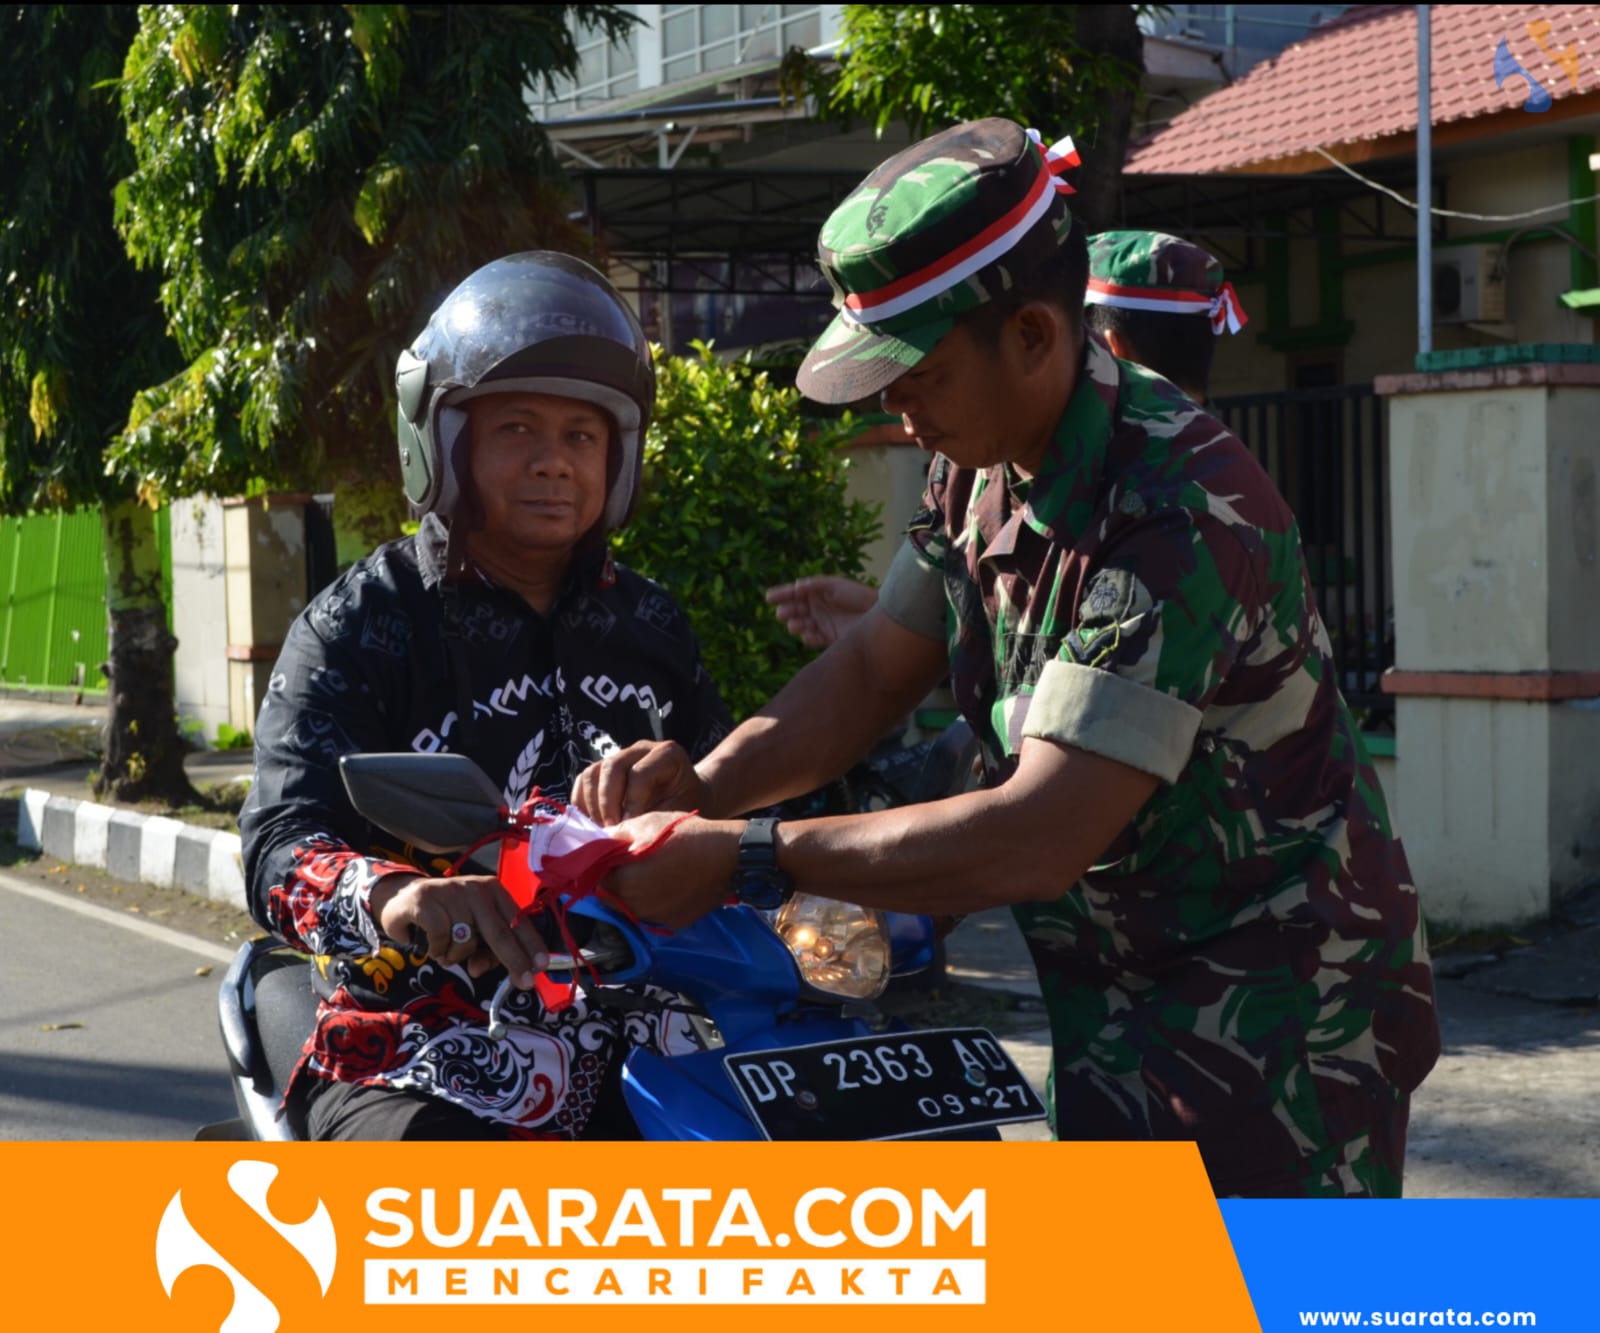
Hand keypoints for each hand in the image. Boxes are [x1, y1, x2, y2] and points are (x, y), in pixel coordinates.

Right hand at [369, 874, 548, 988]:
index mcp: (494, 892)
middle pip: (499, 932)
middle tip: (525, 983)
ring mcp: (451, 892)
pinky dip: (437, 949)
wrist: (403, 897)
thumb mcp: (472, 930)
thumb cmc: (447, 916)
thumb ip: (485, 949)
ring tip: (445, 949)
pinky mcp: (426, 900)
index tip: (542, 965)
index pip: (517, 921)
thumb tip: (481, 968)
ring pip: (466, 941)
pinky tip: (432, 944)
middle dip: (514, 961)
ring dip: (456, 956)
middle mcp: (476, 889)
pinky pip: (440, 938)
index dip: (531, 944)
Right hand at [571, 739, 712, 824]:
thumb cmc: (687, 807)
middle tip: (610, 831)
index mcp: (668, 753)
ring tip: (601, 830)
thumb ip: (653, 819)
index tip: (630, 827)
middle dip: (607, 803)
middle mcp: (642, 749)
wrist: (688, 799)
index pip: (640, 773)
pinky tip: (591, 824)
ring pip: (593, 773)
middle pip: (612, 767)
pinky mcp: (605, 768)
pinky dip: (582, 803)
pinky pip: (584, 780)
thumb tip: (620, 835)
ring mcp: (621, 756)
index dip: (632, 803)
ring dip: (592, 804)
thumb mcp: (680, 813)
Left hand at [601, 813, 739, 929]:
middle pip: (611, 896)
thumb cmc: (686, 835)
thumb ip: (614, 834)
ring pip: (631, 907)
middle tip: (631, 862)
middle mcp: (635, 907)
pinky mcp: (673, 923)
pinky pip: (652, 913)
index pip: (596, 878)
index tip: (610, 854)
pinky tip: (668, 884)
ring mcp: (655, 918)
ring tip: (651, 871)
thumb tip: (596, 840)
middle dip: (615, 880)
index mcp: (624, 882)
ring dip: (633, 892)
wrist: (728, 856)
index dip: (600, 865)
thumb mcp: (646, 823)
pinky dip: (654, 902)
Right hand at [765, 575, 876, 648]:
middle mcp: (816, 607)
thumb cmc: (858, 595)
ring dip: (796, 625)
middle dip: (787, 611)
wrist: (877, 614)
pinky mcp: (829, 637)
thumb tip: (797, 586)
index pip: (794, 593)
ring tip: (795, 625)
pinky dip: (808, 638)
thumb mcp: (835, 585)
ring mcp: (822, 622)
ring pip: (801, 625)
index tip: (769, 597)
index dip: (781, 594)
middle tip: (782, 614)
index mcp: (816, 592)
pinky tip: (808, 636)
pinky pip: (813, 639)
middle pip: (795, 609)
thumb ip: (815, 585)